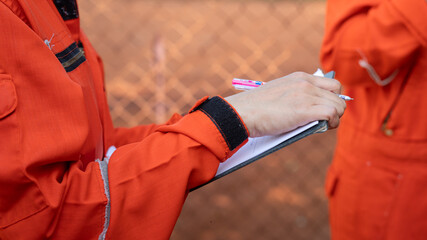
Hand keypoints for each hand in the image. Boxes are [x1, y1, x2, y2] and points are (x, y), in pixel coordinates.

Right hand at [225, 72, 345, 136]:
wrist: (242, 113)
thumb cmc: (255, 108)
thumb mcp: (279, 93)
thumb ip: (295, 96)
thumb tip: (309, 111)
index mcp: (299, 77)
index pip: (330, 84)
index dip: (332, 97)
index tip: (325, 109)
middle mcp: (305, 83)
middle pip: (338, 94)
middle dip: (336, 108)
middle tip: (326, 120)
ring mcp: (306, 95)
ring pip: (338, 105)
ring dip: (336, 117)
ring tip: (325, 125)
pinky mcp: (304, 110)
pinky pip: (332, 113)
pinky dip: (333, 123)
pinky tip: (325, 127)